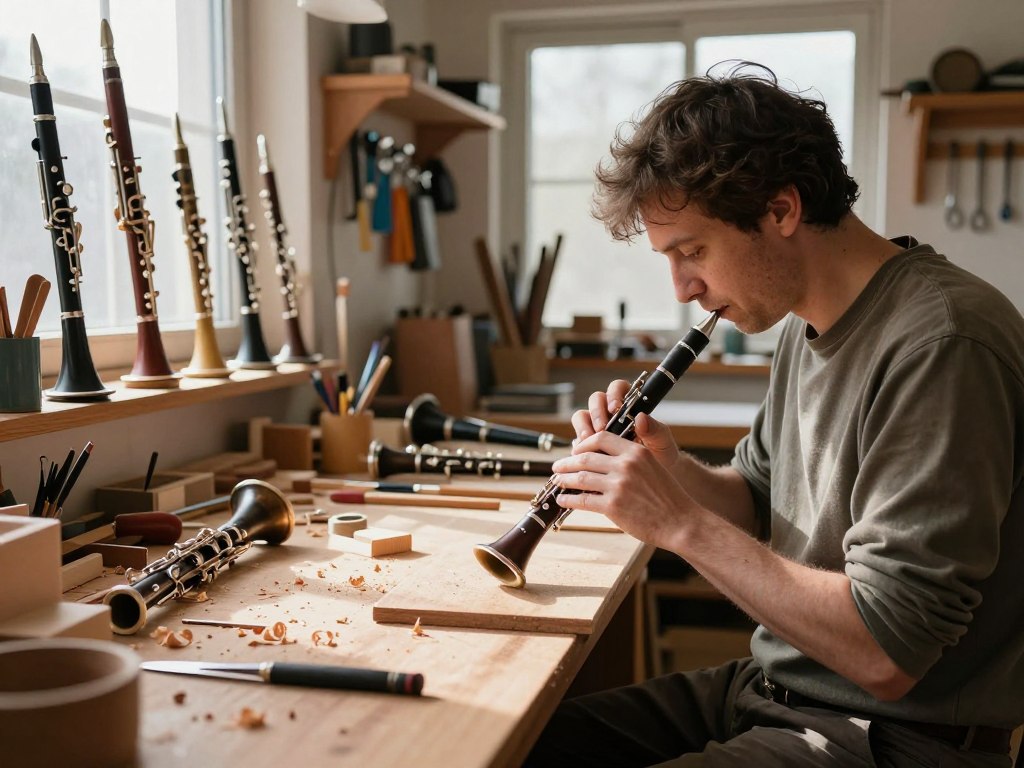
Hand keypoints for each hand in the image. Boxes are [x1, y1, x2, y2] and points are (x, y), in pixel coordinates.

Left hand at [552, 430, 695, 549]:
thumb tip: (602, 460)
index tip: (575, 450)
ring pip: (580, 478)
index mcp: (636, 452)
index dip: (584, 444)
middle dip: (567, 462)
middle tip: (558, 466)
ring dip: (564, 479)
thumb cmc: (668, 498)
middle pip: (585, 457)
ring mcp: (618, 486)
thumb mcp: (652, 467)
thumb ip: (629, 460)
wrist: (681, 522)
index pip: (601, 438)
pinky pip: (582, 500)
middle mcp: (626, 465)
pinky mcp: (613, 506)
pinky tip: (563, 499)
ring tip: (556, 481)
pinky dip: (568, 499)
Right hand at [570, 383, 679, 470]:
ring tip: (589, 440)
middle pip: (596, 399)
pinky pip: (578, 438)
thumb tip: (641, 418)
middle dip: (596, 412)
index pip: (618, 388)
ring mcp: (597, 427)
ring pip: (582, 416)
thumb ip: (655, 429)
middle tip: (601, 428)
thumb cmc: (660, 454)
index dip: (613, 394)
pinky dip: (579, 444)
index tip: (615, 407)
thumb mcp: (662, 441)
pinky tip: (585, 453)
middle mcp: (610, 413)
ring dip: (583, 426)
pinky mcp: (588, 443)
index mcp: (629, 405)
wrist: (652, 478)